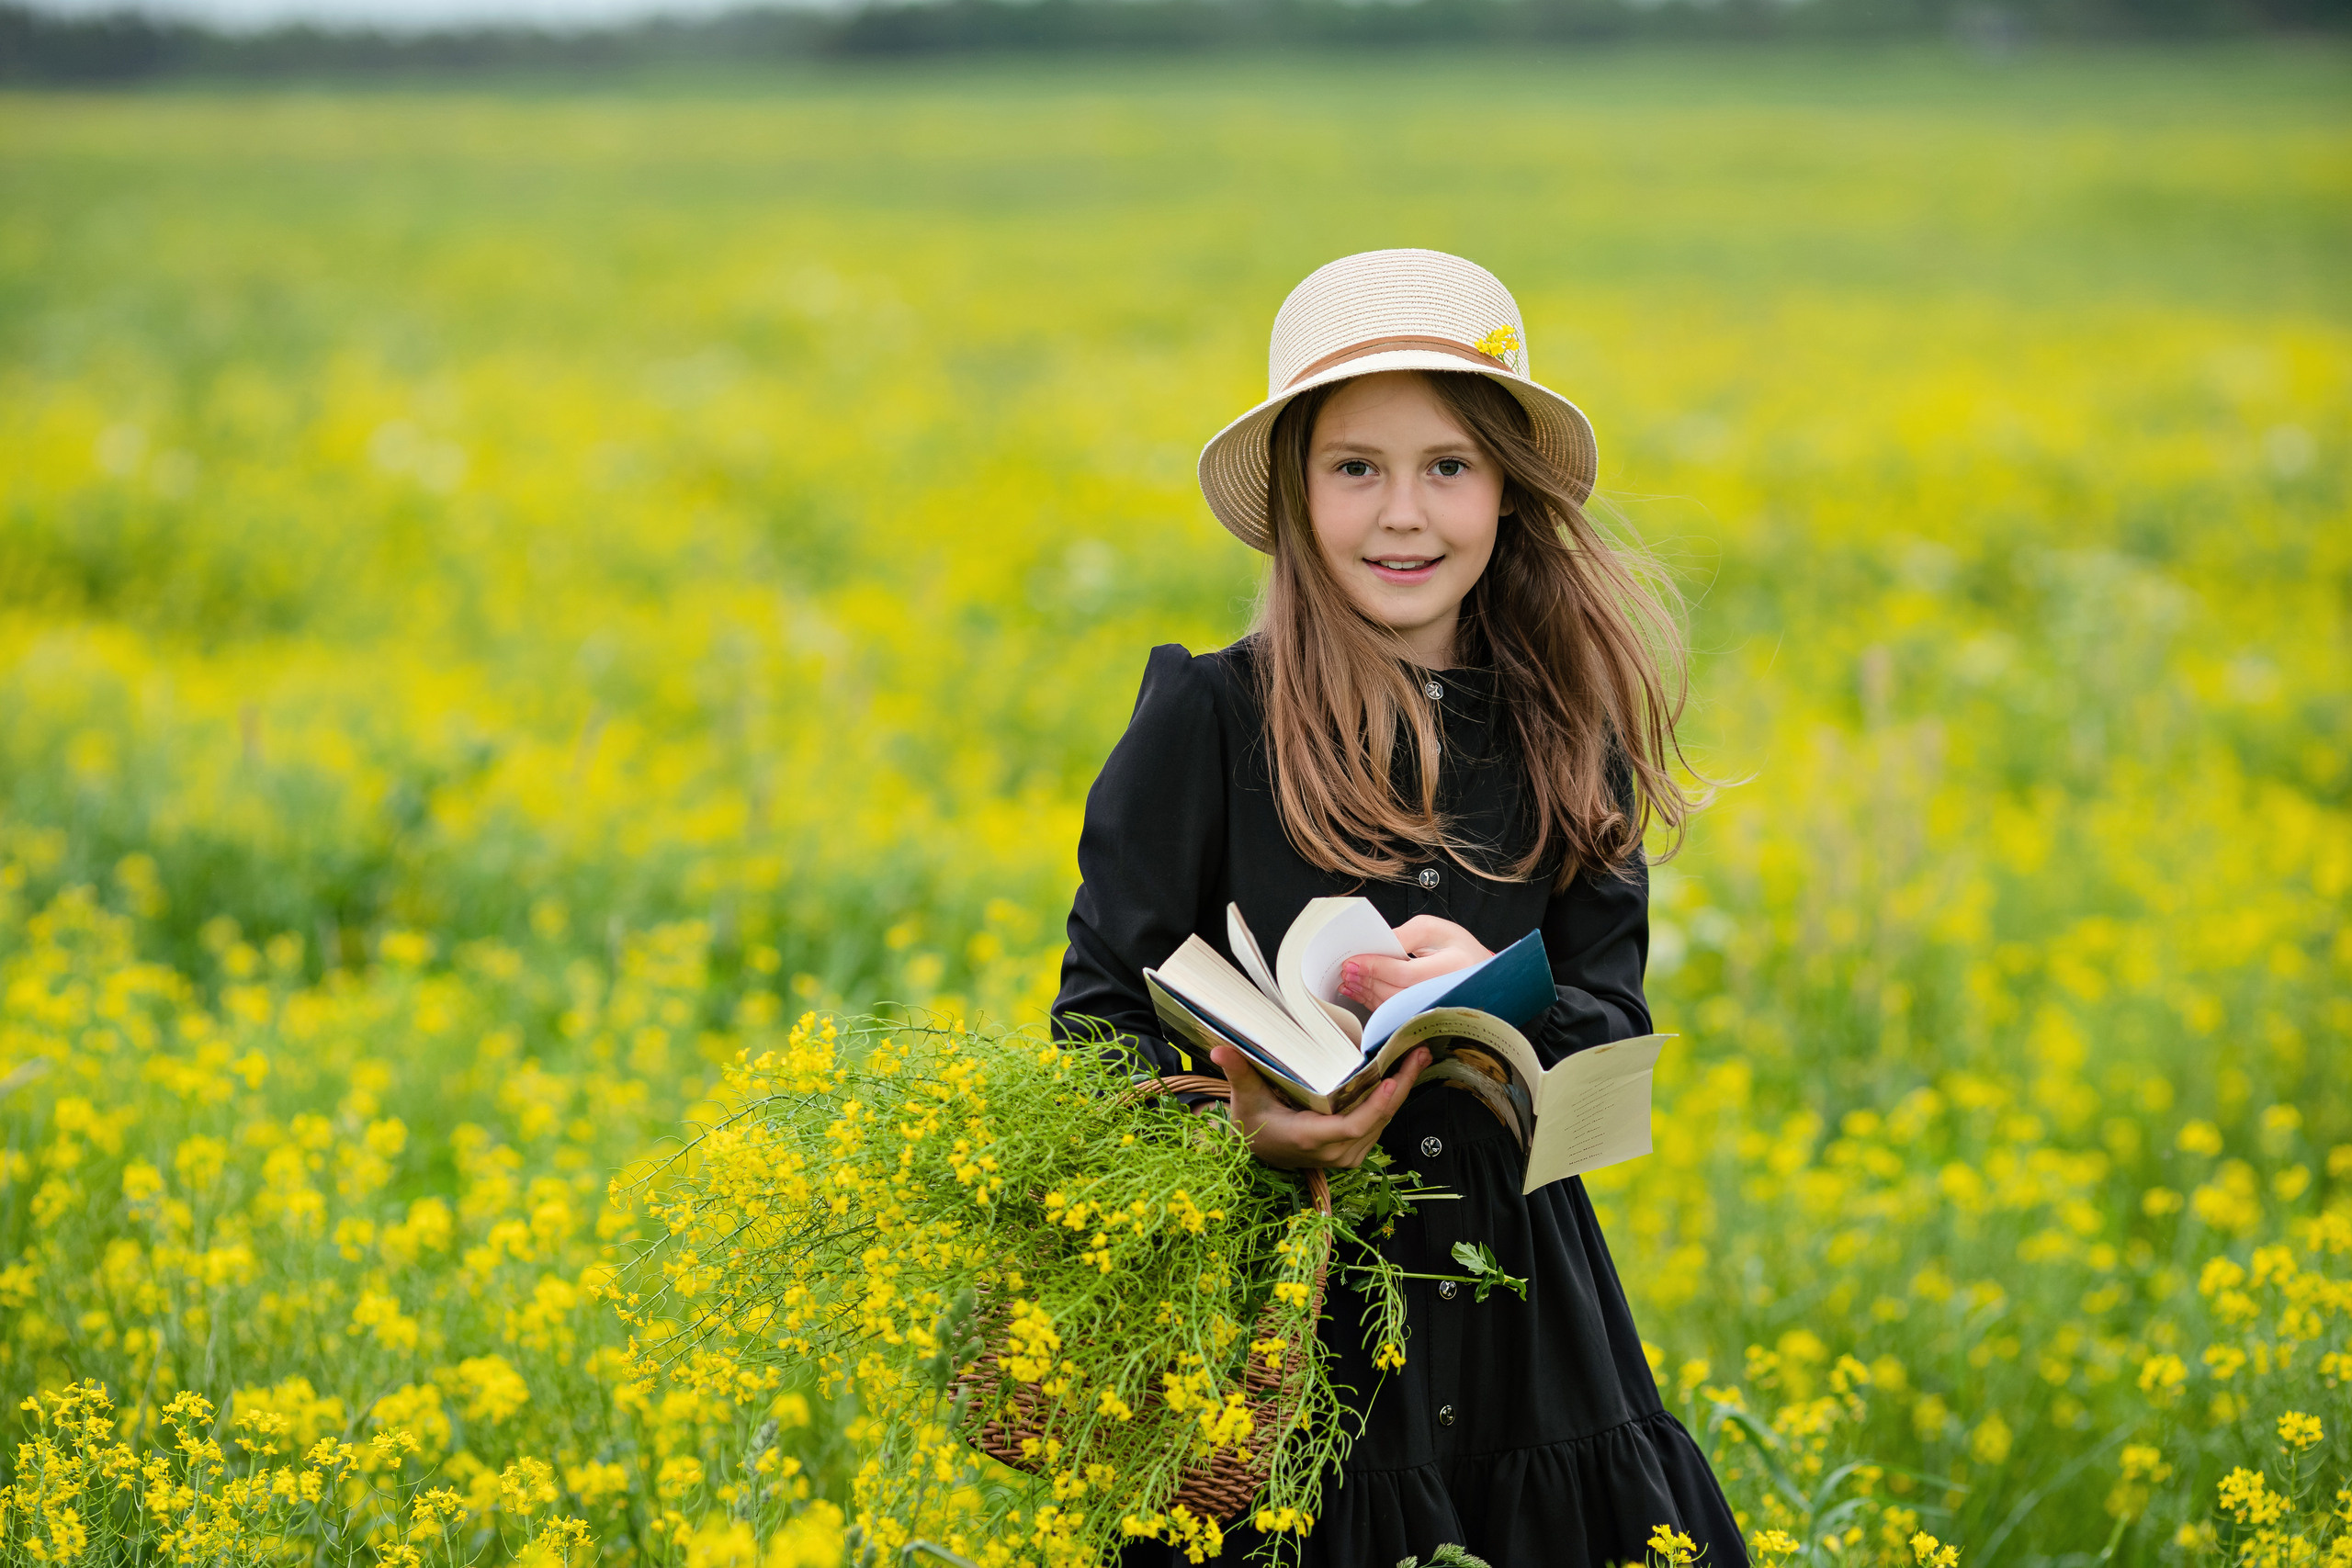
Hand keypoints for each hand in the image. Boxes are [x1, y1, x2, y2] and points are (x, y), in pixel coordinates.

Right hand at [1209, 1043, 1430, 1169]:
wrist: (1261, 1152)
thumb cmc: (1254, 1124)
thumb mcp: (1245, 1099)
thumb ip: (1239, 1073)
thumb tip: (1220, 1050)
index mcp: (1310, 1138)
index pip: (1350, 1127)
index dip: (1374, 1107)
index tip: (1390, 1082)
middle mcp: (1334, 1151)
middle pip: (1377, 1121)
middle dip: (1401, 1087)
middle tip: (1418, 1055)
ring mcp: (1347, 1153)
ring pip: (1382, 1123)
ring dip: (1401, 1092)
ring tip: (1417, 1058)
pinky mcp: (1355, 1149)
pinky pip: (1379, 1124)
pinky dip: (1392, 1101)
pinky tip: (1403, 1076)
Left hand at [1336, 915, 1492, 1009]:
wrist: (1476, 973)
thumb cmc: (1457, 949)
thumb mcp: (1436, 930)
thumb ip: (1408, 934)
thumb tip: (1379, 945)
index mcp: (1454, 966)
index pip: (1407, 973)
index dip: (1377, 967)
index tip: (1354, 961)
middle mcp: (1446, 992)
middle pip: (1396, 992)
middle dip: (1366, 980)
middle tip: (1346, 970)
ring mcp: (1436, 1008)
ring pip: (1393, 1006)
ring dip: (1366, 993)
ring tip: (1348, 980)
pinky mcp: (1425, 1016)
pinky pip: (1394, 1013)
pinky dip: (1373, 1002)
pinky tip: (1359, 992)